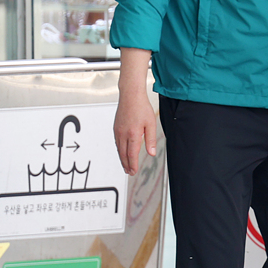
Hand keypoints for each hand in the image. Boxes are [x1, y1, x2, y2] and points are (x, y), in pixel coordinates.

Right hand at [114, 49, 157, 176]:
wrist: (130, 95)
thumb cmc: (141, 107)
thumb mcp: (151, 123)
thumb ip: (150, 140)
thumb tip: (151, 153)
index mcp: (133, 134)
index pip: (132, 154)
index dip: (133, 164)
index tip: (134, 171)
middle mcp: (123, 133)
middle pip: (123, 154)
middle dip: (126, 164)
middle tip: (129, 172)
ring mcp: (118, 130)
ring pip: (119, 149)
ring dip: (122, 159)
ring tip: (125, 165)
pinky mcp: (115, 127)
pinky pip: (117, 142)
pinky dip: (119, 150)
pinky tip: (122, 152)